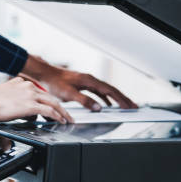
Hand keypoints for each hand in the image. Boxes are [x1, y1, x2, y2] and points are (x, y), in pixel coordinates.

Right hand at [0, 77, 72, 123]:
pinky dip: (57, 116)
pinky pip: (49, 111)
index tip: (54, 107)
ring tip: (68, 120)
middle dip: (61, 107)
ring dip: (63, 113)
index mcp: (23, 83)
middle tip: (67, 115)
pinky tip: (61, 121)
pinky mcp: (31, 105)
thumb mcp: (6, 93)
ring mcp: (31, 95)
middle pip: (51, 97)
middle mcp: (29, 87)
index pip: (41, 92)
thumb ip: (18, 98)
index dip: (49, 101)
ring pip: (53, 103)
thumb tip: (26, 111)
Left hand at [21, 55, 137, 110]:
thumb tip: (99, 107)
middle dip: (124, 99)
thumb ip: (85, 101)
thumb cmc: (55, 83)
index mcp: (90, 81)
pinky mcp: (84, 84)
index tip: (130, 106)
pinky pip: (99, 92)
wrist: (46, 74)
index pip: (111, 91)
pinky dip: (106, 98)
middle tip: (134, 106)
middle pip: (112, 90)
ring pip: (107, 91)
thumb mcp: (70, 94)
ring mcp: (88, 82)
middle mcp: (92, 80)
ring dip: (116, 98)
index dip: (121, 99)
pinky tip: (107, 105)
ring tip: (125, 105)